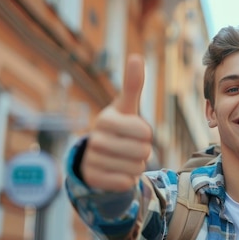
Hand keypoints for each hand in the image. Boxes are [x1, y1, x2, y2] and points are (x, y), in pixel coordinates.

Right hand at [81, 54, 152, 190]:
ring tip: (123, 158)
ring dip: (135, 166)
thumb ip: (133, 85)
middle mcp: (95, 138)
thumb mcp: (127, 107)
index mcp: (105, 119)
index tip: (134, 131)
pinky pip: (126, 182)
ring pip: (135, 168)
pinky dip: (127, 179)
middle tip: (130, 147)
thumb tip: (137, 57)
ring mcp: (92, 159)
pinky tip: (117, 171)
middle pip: (143, 151)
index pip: (145, 131)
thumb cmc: (120, 128)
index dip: (146, 134)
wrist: (99, 156)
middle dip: (143, 152)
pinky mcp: (94, 178)